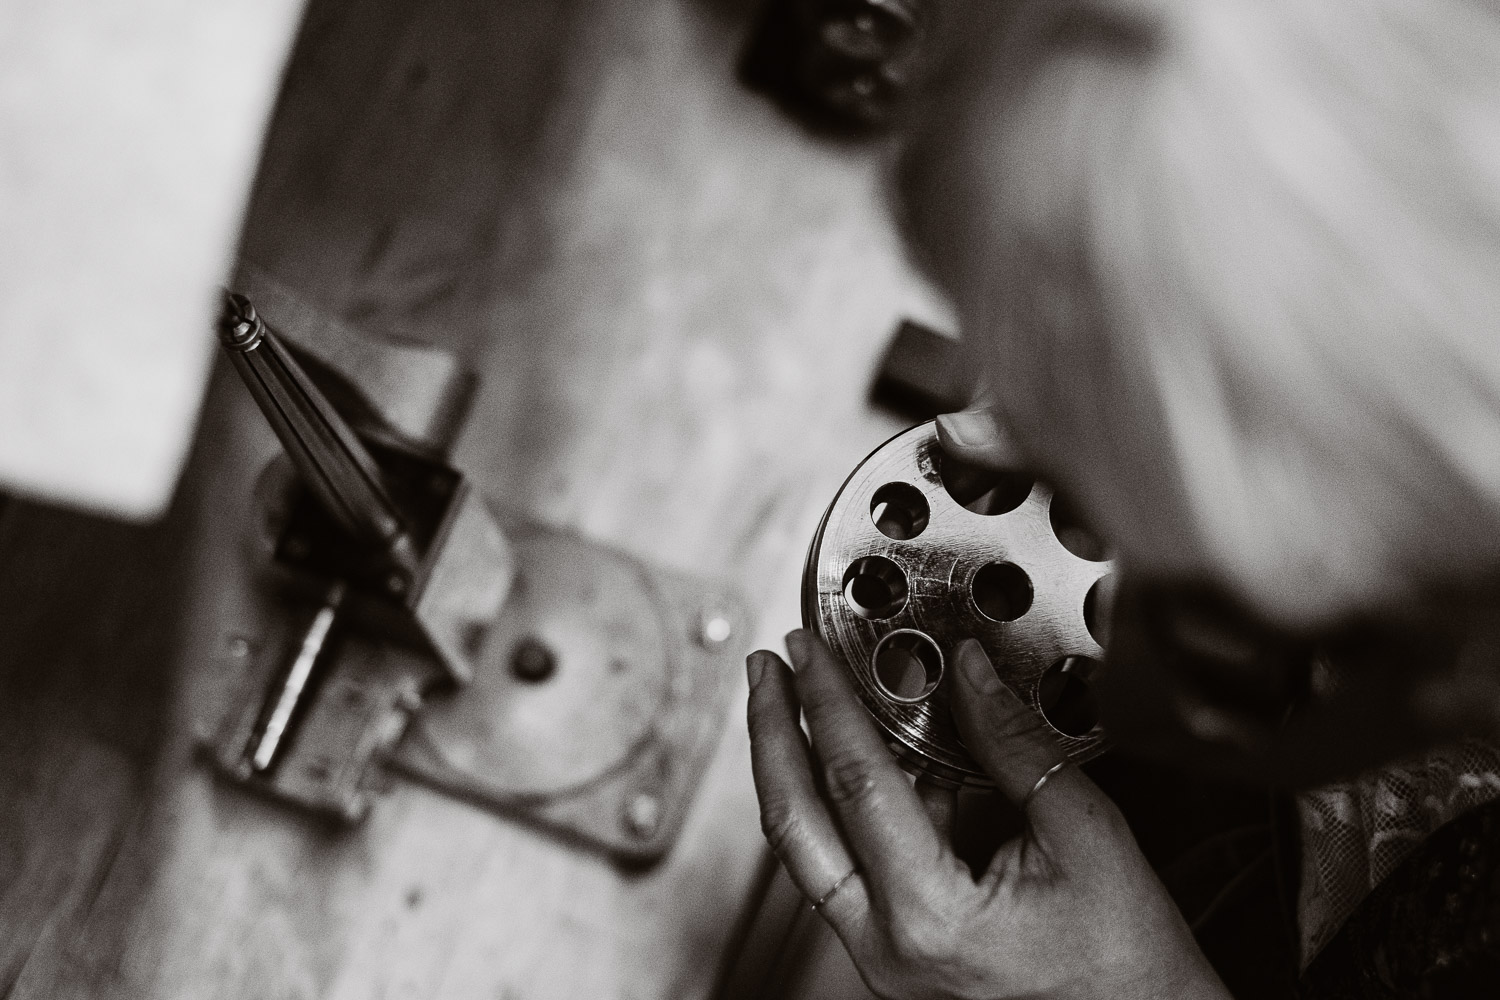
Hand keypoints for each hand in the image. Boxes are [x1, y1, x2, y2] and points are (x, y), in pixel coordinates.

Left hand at [746, 630, 1230, 999]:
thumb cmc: (1127, 960)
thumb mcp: (1083, 832)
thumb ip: (1013, 745)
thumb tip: (968, 671)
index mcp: (931, 918)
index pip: (854, 782)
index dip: (826, 702)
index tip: (809, 650)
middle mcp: (888, 948)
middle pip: (794, 822)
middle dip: (772, 733)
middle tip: (769, 668)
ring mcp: (883, 957)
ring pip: (809, 848)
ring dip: (798, 768)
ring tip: (799, 702)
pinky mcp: (894, 953)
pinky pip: (845, 868)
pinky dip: (844, 807)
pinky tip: (860, 757)